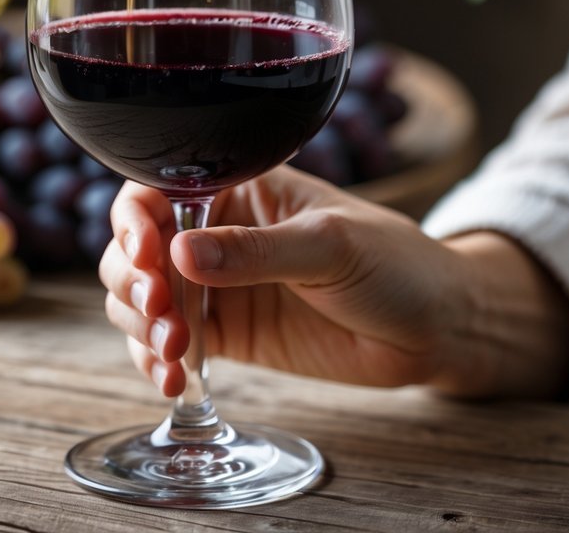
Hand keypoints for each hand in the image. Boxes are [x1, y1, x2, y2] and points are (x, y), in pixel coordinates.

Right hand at [99, 165, 568, 399]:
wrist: (434, 328)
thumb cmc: (396, 264)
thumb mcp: (331, 246)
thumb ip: (258, 251)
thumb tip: (182, 253)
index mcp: (238, 188)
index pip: (157, 189)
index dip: (135, 220)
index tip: (149, 255)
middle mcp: (214, 232)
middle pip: (134, 247)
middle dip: (134, 279)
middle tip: (162, 310)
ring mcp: (214, 286)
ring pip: (138, 297)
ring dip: (139, 325)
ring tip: (173, 353)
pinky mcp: (223, 335)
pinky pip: (164, 344)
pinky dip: (152, 362)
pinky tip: (170, 380)